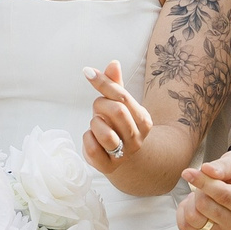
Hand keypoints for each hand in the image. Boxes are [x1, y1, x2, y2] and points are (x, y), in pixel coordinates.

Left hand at [81, 62, 153, 177]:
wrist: (123, 159)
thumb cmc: (118, 126)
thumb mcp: (119, 105)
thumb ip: (115, 86)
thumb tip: (114, 63)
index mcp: (143, 119)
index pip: (122, 96)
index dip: (103, 82)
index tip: (87, 72)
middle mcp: (137, 138)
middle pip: (116, 111)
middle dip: (100, 105)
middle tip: (98, 109)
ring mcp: (124, 154)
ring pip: (104, 132)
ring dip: (95, 123)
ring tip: (98, 125)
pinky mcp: (107, 166)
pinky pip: (92, 147)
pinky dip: (87, 138)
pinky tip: (92, 138)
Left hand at [176, 149, 230, 229]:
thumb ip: (223, 166)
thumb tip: (206, 170)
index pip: (222, 196)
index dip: (203, 183)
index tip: (189, 172)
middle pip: (204, 206)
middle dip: (199, 188)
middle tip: (207, 179)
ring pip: (193, 218)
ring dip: (191, 201)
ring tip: (202, 192)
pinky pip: (186, 226)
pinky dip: (184, 212)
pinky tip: (194, 202)